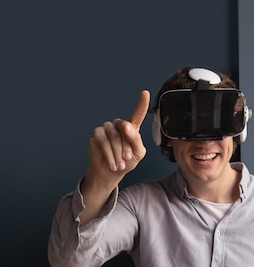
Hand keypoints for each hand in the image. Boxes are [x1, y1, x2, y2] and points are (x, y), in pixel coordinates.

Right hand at [79, 90, 150, 223]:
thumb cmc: (126, 162)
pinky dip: (109, 154)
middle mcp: (119, 124)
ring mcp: (107, 127)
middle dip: (126, 146)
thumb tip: (126, 125)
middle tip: (127, 159)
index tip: (145, 93)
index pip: (137, 113)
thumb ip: (136, 139)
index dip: (141, 103)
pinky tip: (112, 163)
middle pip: (124, 130)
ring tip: (119, 165)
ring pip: (114, 137)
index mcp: (132, 127)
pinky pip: (103, 141)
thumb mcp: (138, 153)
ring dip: (117, 153)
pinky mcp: (97, 133)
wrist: (111, 173)